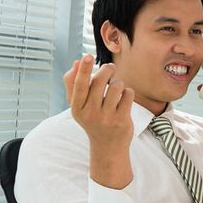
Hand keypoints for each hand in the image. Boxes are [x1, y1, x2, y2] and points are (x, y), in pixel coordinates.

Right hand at [65, 54, 134, 188]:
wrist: (107, 146)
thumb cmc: (92, 119)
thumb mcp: (79, 106)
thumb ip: (74, 85)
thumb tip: (76, 62)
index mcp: (77, 108)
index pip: (79, 85)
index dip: (83, 70)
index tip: (87, 56)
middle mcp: (89, 113)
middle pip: (100, 81)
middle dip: (108, 69)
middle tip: (110, 67)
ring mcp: (106, 117)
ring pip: (116, 86)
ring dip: (119, 83)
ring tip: (116, 89)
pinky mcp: (121, 119)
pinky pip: (128, 94)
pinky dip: (128, 92)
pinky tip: (124, 99)